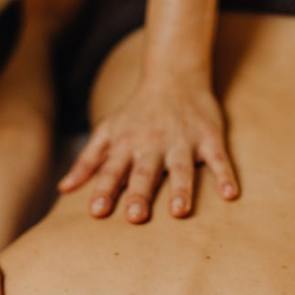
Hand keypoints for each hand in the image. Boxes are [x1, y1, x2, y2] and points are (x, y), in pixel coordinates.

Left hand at [58, 77, 238, 222]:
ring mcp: (182, 140)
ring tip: (179, 212)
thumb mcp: (107, 131)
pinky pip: (218, 158)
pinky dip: (225, 175)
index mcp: (126, 144)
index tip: (97, 212)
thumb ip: (88, 161)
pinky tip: (231, 195)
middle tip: (136, 217)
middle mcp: (152, 143)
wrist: (174, 76)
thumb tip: (63, 189)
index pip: (112, 170)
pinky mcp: (208, 136)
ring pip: (181, 167)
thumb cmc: (135, 113)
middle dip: (140, 193)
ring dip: (181, 189)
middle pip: (145, 172)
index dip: (104, 190)